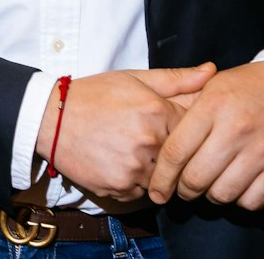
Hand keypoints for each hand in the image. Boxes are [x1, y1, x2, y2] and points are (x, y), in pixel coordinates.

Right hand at [33, 64, 215, 203]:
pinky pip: (141, 192)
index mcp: (157, 111)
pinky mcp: (120, 188)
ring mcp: (135, 168)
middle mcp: (150, 142)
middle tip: (145, 141)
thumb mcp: (134, 78)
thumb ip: (176, 79)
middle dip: (167, 151)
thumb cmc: (94, 95)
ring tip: (130, 152)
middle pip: (178, 157)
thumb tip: (212, 71)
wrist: (52, 119)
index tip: (164, 125)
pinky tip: (118, 163)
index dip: (180, 128)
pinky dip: (134, 182)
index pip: (192, 129)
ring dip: (153, 169)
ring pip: (162, 178)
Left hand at [146, 61, 263, 210]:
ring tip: (210, 186)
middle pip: (195, 179)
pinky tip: (236, 188)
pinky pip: (251, 201)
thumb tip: (156, 137)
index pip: (176, 152)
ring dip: (211, 196)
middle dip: (183, 191)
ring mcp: (260, 151)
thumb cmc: (248, 87)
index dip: (162, 177)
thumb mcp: (212, 84)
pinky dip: (240, 201)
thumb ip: (183, 108)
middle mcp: (235, 130)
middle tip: (183, 189)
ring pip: (222, 194)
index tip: (156, 189)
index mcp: (212, 107)